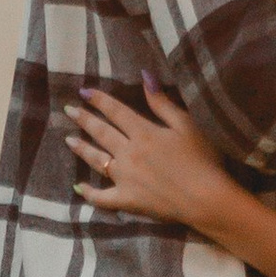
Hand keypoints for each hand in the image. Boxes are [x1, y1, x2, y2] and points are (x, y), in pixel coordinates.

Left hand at [64, 78, 239, 228]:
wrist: (206, 200)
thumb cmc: (203, 160)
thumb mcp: (187, 125)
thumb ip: (162, 102)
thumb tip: (144, 76)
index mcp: (143, 133)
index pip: (115, 111)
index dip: (99, 100)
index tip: (84, 92)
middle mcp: (128, 153)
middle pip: (101, 133)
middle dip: (84, 119)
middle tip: (69, 110)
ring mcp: (125, 178)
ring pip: (96, 160)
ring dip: (82, 149)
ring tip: (68, 140)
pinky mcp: (127, 200)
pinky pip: (102, 197)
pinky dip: (89, 193)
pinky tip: (79, 188)